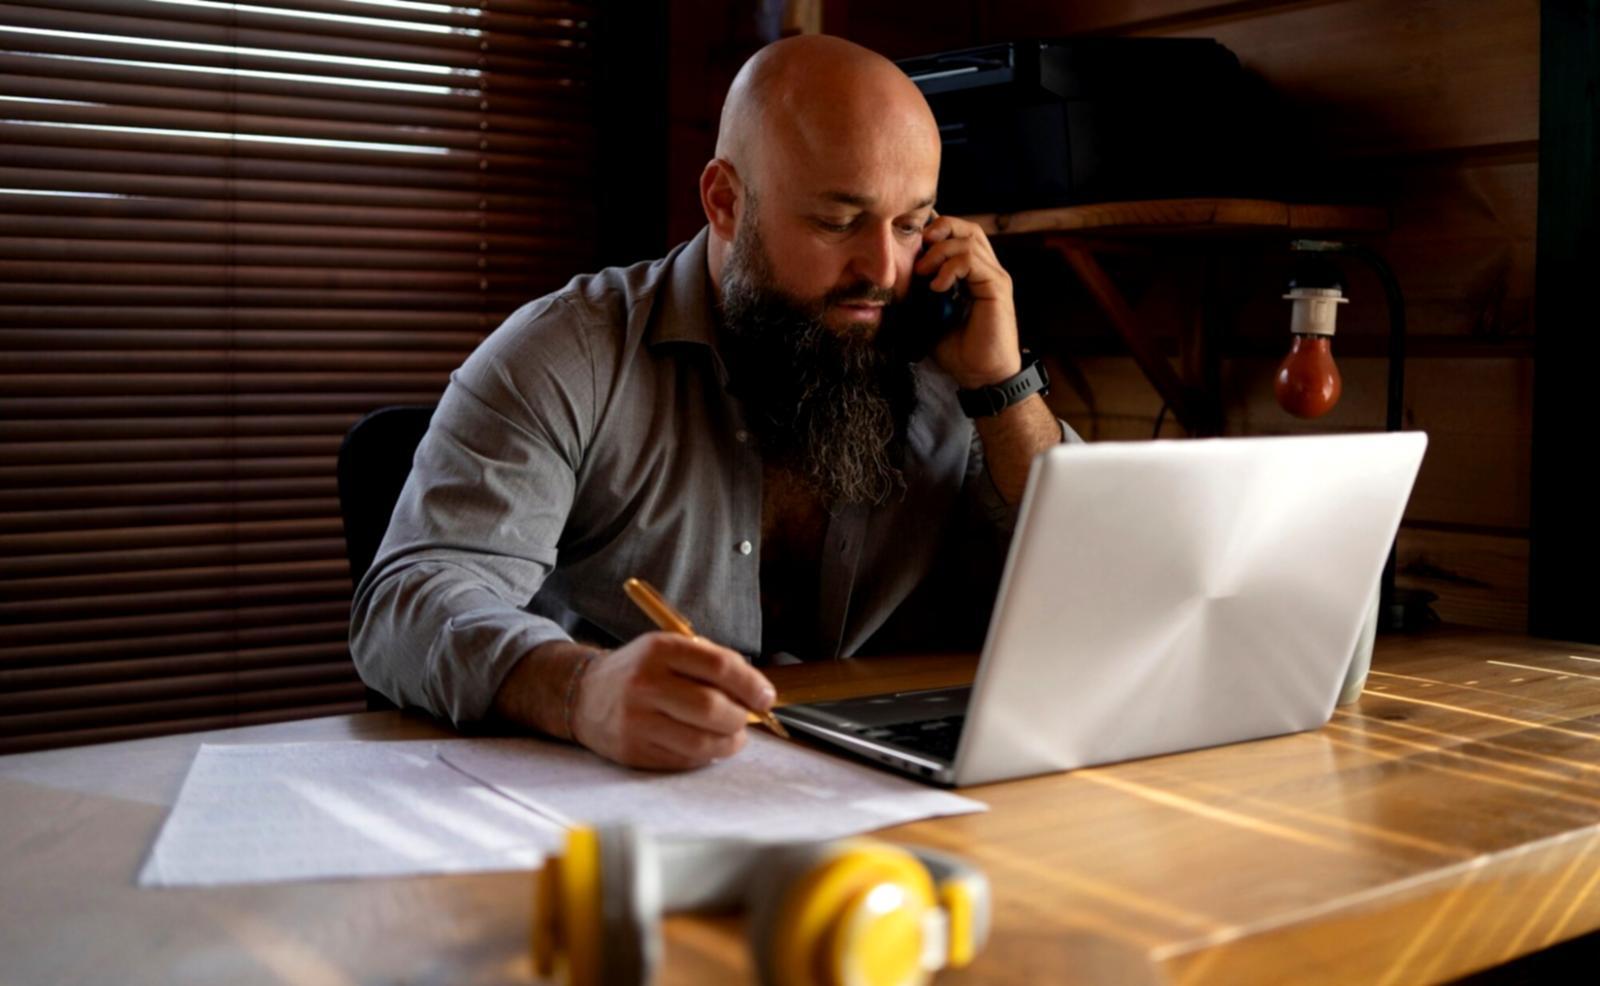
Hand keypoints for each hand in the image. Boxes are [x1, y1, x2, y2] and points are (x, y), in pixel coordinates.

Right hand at [569, 632, 776, 769]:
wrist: (584, 695)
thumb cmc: (640, 671)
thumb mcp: (668, 650)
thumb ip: (711, 664)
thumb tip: (757, 693)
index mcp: (659, 650)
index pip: (719, 666)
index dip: (751, 685)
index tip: (766, 697)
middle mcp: (644, 684)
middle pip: (712, 708)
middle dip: (740, 717)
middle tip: (745, 718)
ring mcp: (636, 721)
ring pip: (701, 743)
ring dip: (729, 743)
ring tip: (732, 735)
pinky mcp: (633, 752)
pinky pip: (684, 761)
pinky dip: (705, 756)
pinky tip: (706, 745)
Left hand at [914, 215, 1022, 389]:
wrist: (980, 375)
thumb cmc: (957, 349)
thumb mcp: (928, 316)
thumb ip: (918, 295)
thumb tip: (890, 279)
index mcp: (971, 273)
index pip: (956, 234)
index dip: (934, 232)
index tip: (911, 247)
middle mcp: (986, 269)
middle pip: (967, 227)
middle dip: (940, 229)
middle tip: (918, 248)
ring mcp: (993, 276)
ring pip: (969, 239)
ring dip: (940, 251)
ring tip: (923, 273)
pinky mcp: (997, 287)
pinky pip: (972, 261)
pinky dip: (951, 267)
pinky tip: (937, 287)